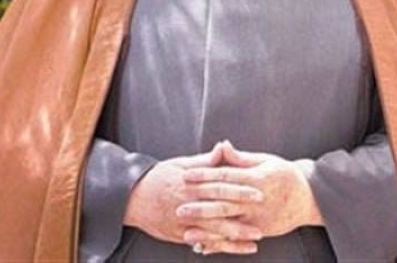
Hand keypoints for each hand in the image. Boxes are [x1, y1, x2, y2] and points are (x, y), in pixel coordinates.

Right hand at [124, 142, 263, 253]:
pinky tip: (234, 249)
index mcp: (193, 184)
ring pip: (214, 231)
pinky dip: (219, 247)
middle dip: (243, 216)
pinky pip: (202, 242)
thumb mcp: (181, 164)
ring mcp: (185, 222)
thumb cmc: (159, 178)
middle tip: (263, 219)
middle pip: (221, 210)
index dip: (241, 190)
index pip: (222, 186)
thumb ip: (205, 161)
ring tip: (255, 240)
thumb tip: (223, 148)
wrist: (132, 198)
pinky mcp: (180, 234)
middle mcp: (190, 204)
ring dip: (236, 237)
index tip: (260, 191)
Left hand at [179, 140, 323, 252]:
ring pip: (228, 224)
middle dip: (200, 205)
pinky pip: (236, 239)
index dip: (205, 175)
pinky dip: (219, 244)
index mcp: (256, 178)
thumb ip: (240, 158)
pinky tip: (203, 246)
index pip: (225, 176)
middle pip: (223, 202)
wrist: (308, 197)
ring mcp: (258, 217)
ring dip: (206, 229)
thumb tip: (221, 145)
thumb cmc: (284, 175)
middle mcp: (255, 199)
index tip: (186, 175)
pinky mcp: (259, 231)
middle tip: (179, 207)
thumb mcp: (265, 161)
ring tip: (186, 231)